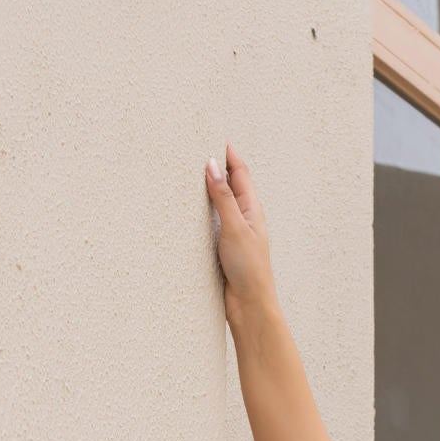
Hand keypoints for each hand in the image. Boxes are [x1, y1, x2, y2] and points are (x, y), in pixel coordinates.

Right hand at [204, 142, 277, 321]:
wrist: (248, 306)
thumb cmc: (249, 269)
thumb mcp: (235, 228)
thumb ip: (222, 197)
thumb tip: (212, 164)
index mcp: (252, 210)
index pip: (240, 173)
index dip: (228, 153)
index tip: (213, 134)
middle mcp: (243, 218)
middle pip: (229, 184)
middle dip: (216, 165)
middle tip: (197, 146)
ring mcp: (232, 232)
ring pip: (217, 202)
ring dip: (206, 186)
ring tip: (188, 169)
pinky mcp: (221, 246)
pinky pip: (209, 221)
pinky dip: (199, 209)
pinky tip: (187, 207)